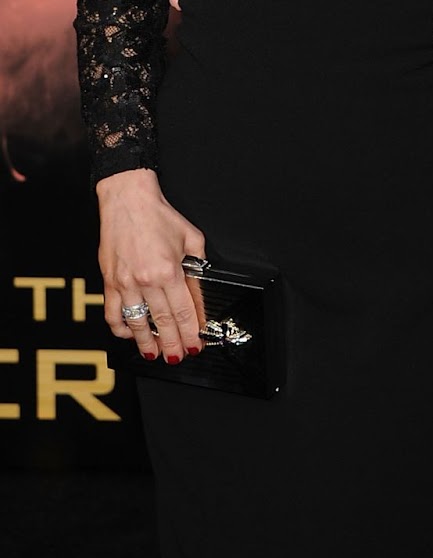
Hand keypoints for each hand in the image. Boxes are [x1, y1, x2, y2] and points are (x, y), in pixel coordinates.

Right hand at [97, 168, 205, 362]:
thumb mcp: (191, 238)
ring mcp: (125, 283)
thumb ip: (196, 266)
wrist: (128, 201)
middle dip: (172, 344)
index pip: (183, 311)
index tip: (196, 344)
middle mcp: (145, 280)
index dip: (191, 332)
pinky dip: (120, 328)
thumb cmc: (159, 216)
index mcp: (168, 270)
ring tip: (155, 355)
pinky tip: (129, 334)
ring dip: (146, 343)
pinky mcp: (109, 282)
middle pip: (162, 323)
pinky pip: (113, 314)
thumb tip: (199, 292)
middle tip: (178, 356)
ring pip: (136, 324)